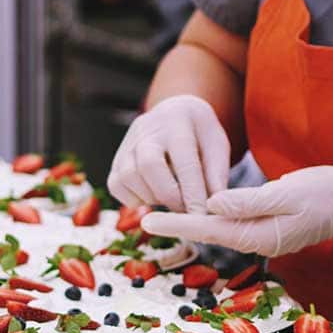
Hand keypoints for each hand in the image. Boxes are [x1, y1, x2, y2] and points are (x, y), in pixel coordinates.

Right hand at [107, 94, 230, 212]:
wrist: (174, 116)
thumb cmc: (199, 136)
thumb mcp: (216, 146)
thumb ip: (216, 174)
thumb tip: (213, 207)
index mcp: (178, 122)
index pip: (184, 162)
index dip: (192, 194)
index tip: (200, 216)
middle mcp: (147, 129)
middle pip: (149, 166)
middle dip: (169, 196)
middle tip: (184, 210)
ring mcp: (127, 143)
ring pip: (129, 178)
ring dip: (152, 198)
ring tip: (171, 199)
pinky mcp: (116, 159)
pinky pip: (116, 186)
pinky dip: (134, 200)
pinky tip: (153, 196)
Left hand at [140, 165, 332, 255]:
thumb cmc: (327, 192)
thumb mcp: (288, 192)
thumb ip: (248, 201)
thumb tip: (212, 205)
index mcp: (260, 235)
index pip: (208, 229)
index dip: (176, 223)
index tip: (147, 219)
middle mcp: (258, 241)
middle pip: (209, 233)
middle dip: (176, 225)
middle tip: (141, 217)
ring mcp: (264, 237)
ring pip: (220, 230)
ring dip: (191, 223)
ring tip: (161, 214)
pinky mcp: (269, 228)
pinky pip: (234, 225)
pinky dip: (213, 219)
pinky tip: (200, 211)